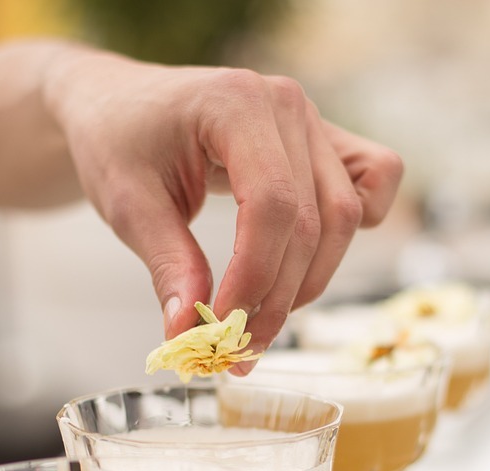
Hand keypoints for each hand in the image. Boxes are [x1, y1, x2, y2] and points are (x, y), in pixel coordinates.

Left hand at [0, 40, 402, 359]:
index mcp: (235, 104)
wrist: (119, 105)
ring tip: (260, 324)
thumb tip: (191, 335)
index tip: (222, 327)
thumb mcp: (128, 204)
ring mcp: (311, 120)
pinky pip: (372, 183)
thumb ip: (167, 266)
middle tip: (238, 348)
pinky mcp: (323, 141)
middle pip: (313, 221)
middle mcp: (286, 106)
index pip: (274, 204)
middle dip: (279, 297)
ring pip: (344, 217)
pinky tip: (304, 262)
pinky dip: (351, 230)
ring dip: (309, 281)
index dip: (256, 276)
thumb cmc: (118, 141)